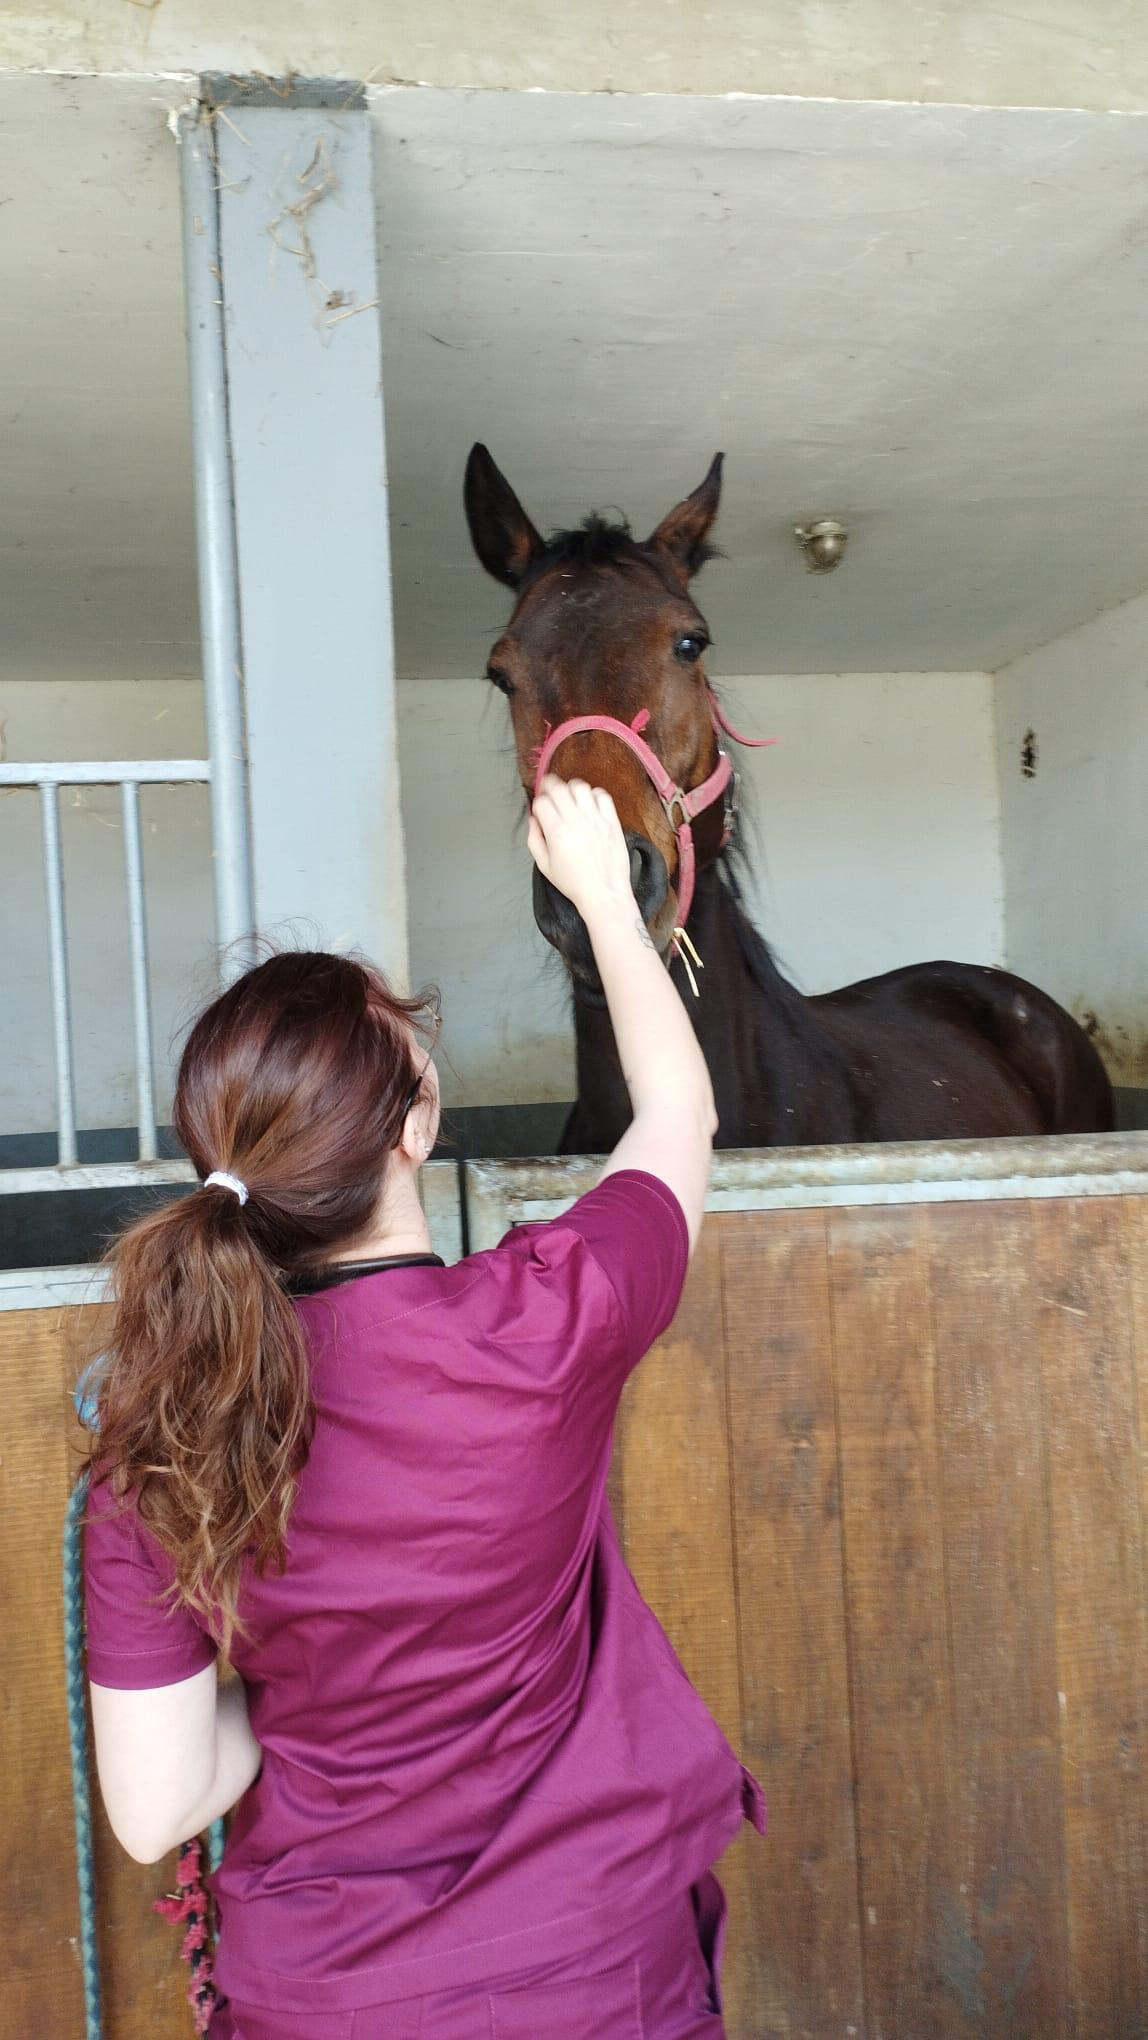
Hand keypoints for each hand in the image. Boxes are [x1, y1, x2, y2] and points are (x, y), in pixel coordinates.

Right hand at [528, 776, 632, 920]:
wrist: (604, 892)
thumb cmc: (573, 882)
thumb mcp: (544, 866)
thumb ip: (534, 839)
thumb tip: (534, 820)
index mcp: (557, 832)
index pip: (542, 801)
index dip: (538, 802)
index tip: (540, 808)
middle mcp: (576, 820)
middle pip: (559, 788)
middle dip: (550, 786)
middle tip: (549, 792)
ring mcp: (596, 819)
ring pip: (580, 787)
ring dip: (571, 788)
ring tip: (570, 798)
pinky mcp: (612, 821)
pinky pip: (602, 795)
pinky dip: (594, 794)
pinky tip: (589, 804)